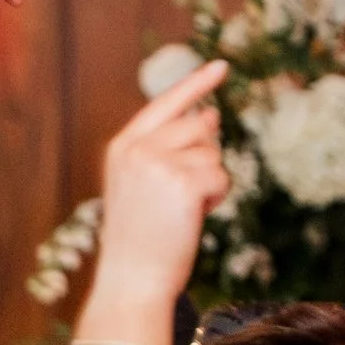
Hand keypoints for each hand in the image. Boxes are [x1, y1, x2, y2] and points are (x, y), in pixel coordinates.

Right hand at [78, 62, 227, 318]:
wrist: (132, 279)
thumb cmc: (142, 238)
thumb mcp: (145, 185)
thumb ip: (170, 148)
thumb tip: (211, 115)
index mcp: (122, 147)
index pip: (164, 104)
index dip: (195, 84)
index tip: (221, 66)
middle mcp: (137, 148)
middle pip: (199, 128)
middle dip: (204, 158)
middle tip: (180, 196)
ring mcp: (158, 163)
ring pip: (213, 153)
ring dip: (210, 182)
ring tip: (181, 210)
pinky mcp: (182, 182)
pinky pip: (222, 176)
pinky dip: (217, 198)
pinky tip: (193, 217)